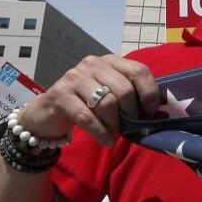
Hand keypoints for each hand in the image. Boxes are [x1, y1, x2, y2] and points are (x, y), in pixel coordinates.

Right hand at [18, 55, 159, 145]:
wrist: (47, 114)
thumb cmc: (85, 105)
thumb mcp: (109, 95)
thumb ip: (129, 96)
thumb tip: (154, 113)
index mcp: (109, 61)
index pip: (139, 70)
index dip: (149, 92)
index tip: (150, 112)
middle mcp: (92, 64)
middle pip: (124, 89)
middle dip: (131, 114)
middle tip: (129, 128)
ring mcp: (74, 77)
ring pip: (107, 103)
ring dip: (115, 125)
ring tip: (115, 134)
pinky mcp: (60, 94)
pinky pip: (87, 117)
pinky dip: (100, 132)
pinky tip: (106, 140)